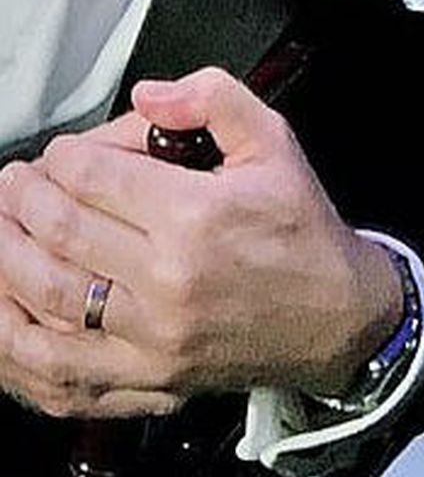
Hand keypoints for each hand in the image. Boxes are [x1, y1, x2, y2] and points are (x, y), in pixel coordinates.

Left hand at [0, 70, 401, 418]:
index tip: (57, 152)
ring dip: (7, 259)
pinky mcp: (146, 381)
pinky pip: (58, 371)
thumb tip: (147, 95)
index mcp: (197, 215)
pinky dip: (16, 344)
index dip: (61, 156)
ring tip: (1, 230)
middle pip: (61, 232)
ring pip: (47, 299)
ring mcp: (152, 339)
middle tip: (13, 183)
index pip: (95, 177)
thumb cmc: (301, 228)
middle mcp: (167, 280)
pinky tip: (5, 312)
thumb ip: (213, 98)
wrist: (336, 318)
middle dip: (22, 199)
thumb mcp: (274, 141)